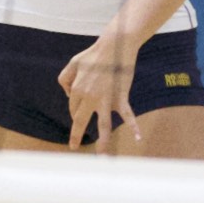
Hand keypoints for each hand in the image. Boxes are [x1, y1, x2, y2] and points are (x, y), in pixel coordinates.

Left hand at [58, 35, 140, 152]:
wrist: (115, 46)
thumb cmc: (94, 54)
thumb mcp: (73, 63)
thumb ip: (65, 78)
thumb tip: (68, 94)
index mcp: (77, 89)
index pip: (73, 107)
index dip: (76, 109)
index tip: (81, 106)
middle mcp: (89, 97)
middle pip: (80, 120)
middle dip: (76, 134)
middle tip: (73, 146)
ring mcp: (106, 99)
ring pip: (103, 125)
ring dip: (103, 142)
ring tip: (102, 156)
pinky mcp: (120, 97)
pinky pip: (127, 114)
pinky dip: (134, 126)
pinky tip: (138, 138)